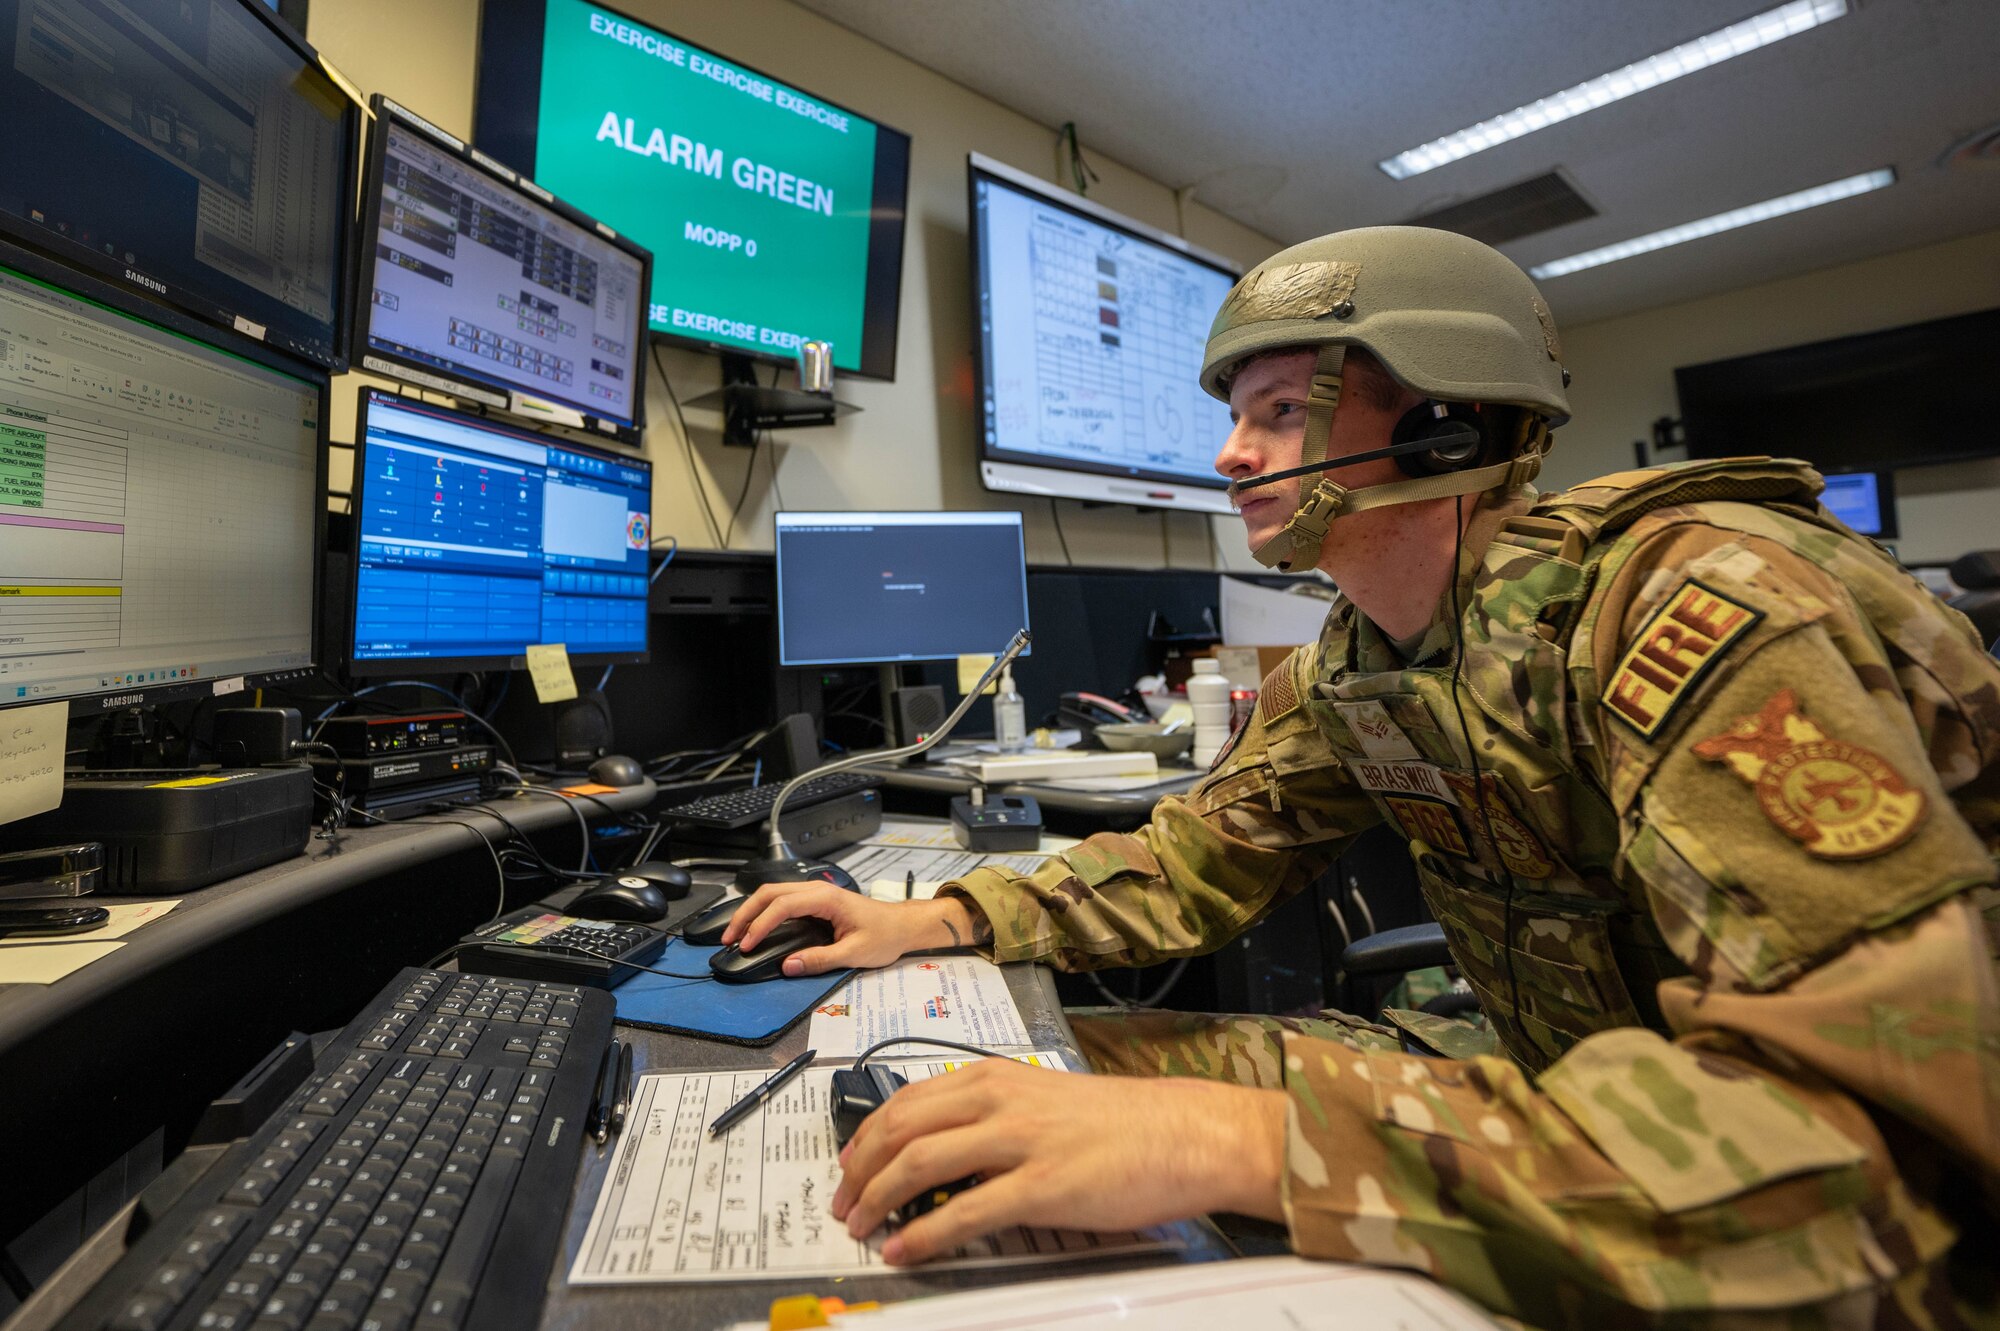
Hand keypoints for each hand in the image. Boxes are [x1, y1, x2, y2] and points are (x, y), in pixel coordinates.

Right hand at [720, 881, 980, 976]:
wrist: (902, 926)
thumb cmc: (883, 936)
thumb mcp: (854, 953)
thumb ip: (820, 960)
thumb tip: (786, 966)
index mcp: (825, 898)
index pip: (782, 905)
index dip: (760, 924)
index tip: (746, 945)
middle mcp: (816, 889)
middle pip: (770, 893)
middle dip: (745, 914)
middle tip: (729, 939)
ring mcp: (815, 893)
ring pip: (773, 894)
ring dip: (751, 912)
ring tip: (736, 935)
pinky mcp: (815, 901)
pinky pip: (782, 901)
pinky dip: (763, 912)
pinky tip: (755, 929)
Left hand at [830, 1057, 1287, 1264]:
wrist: (1185, 1133)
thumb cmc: (1122, 1124)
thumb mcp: (1044, 1099)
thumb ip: (994, 1115)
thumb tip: (944, 1149)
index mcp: (996, 1078)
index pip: (906, 1102)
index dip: (866, 1137)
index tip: (849, 1165)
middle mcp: (999, 1100)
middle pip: (901, 1129)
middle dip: (860, 1170)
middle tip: (843, 1203)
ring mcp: (1019, 1142)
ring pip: (920, 1164)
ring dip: (879, 1200)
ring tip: (860, 1228)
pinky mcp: (1042, 1186)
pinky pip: (965, 1211)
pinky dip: (924, 1233)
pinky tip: (904, 1249)